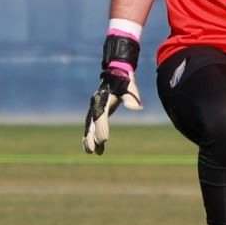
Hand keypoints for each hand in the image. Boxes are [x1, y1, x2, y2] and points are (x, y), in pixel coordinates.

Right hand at [82, 31, 142, 154]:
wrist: (117, 72)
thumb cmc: (125, 81)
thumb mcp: (131, 87)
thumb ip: (132, 98)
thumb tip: (137, 108)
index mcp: (104, 99)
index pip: (101, 117)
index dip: (101, 129)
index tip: (104, 140)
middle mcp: (96, 104)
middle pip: (92, 123)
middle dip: (92, 137)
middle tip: (94, 149)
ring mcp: (94, 107)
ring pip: (89, 125)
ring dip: (89, 138)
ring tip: (89, 152)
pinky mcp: (96, 110)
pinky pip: (91, 124)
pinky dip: (90, 134)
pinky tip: (91, 145)